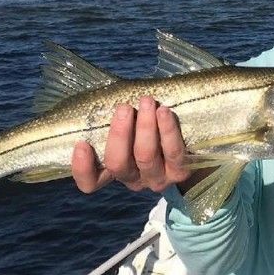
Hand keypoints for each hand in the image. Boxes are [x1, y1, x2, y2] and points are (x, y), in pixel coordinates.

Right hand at [72, 96, 190, 193]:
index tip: (82, 144)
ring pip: (145, 156)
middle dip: (119, 133)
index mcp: (114, 171)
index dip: (82, 168)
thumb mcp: (130, 126)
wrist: (191, 145)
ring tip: (146, 101)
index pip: (91, 182)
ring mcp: (156, 178)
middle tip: (124, 107)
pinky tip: (163, 111)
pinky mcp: (179, 173)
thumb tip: (107, 92)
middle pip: (118, 164)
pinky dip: (167, 130)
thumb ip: (116, 118)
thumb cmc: (150, 128)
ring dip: (145, 126)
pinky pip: (173, 152)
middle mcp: (133, 180)